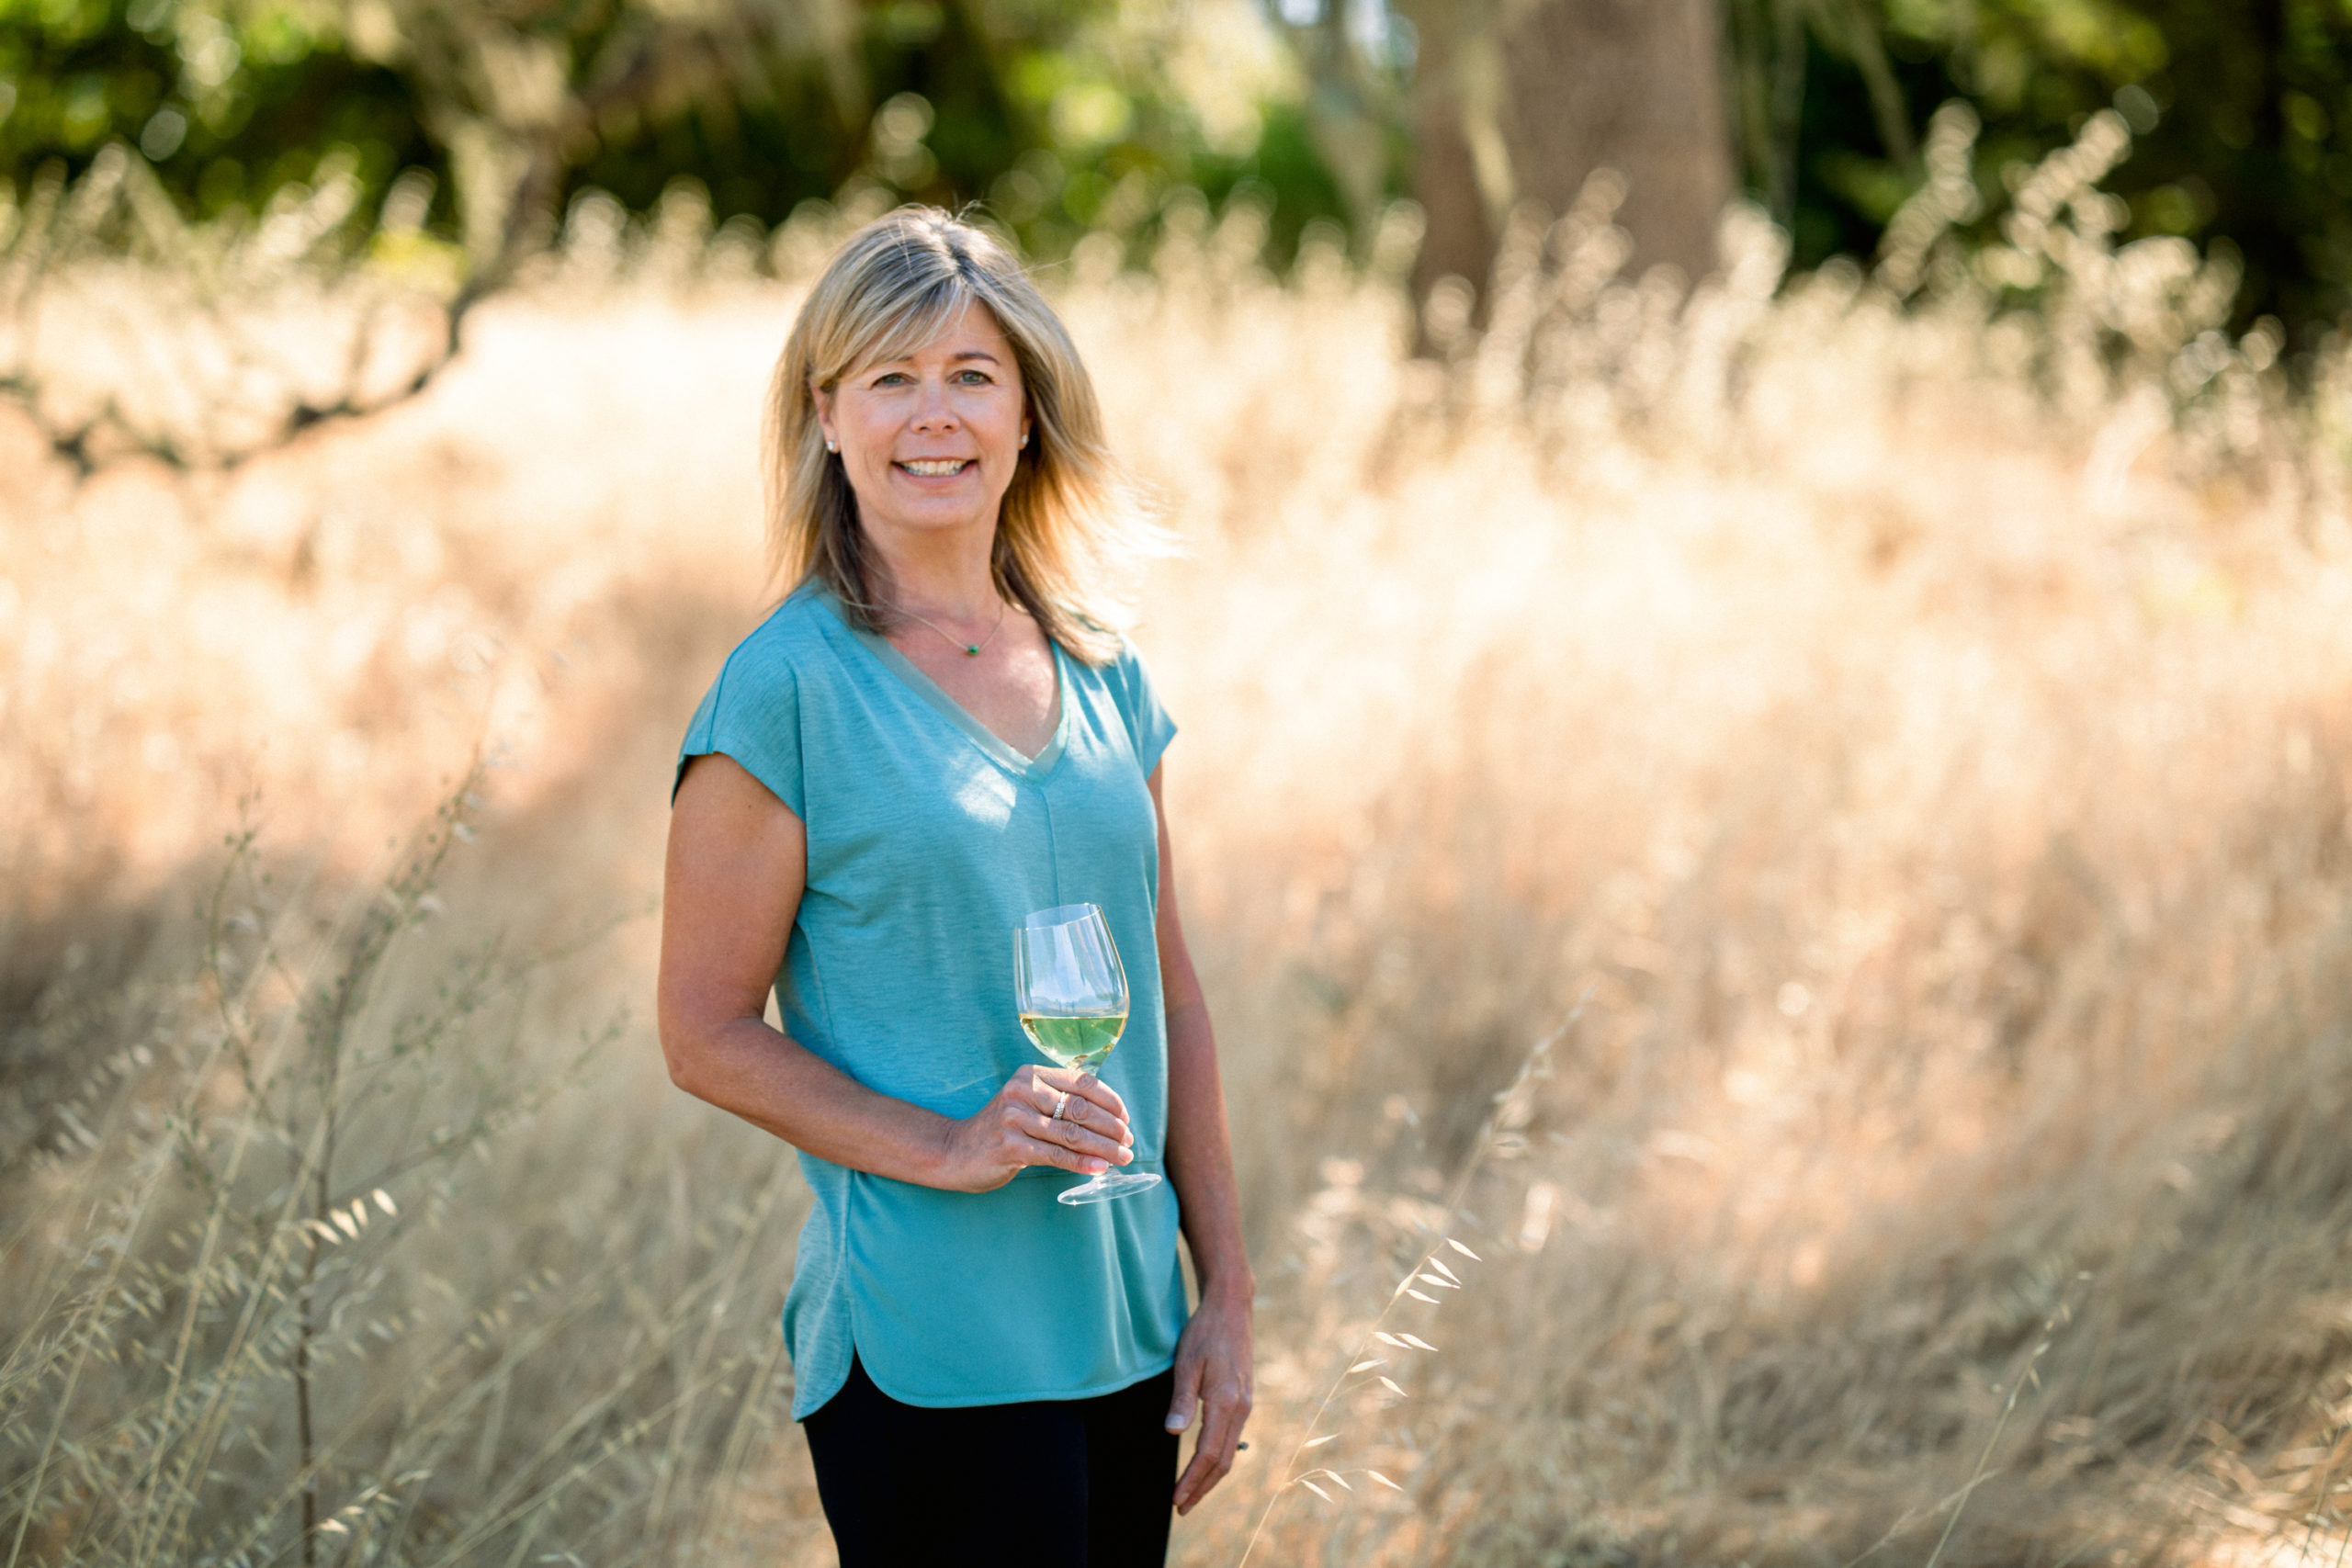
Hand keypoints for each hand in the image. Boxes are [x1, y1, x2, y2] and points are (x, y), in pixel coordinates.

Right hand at [934, 1064, 1133, 1191]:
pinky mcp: (1011, 1145)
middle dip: (1112, 1128)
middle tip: (1129, 1143)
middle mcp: (1023, 1090)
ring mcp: (1015, 1117)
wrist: (956, 1151)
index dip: (1110, 1101)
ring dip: (1104, 1148)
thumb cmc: (1003, 1129)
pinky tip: (1100, 1169)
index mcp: (1031, 1074)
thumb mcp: (1028, 1104)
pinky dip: (1082, 1163)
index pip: (1082, 1082)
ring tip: (1124, 1158)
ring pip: (1073, 1134)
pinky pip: (1057, 1155)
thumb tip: (1111, 1119)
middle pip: (1082, 1108)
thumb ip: (1060, 1102)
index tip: (1126, 1119)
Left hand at [1166, 1285, 1252, 1514]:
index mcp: (1226, 1401)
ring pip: (1230, 1451)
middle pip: (1223, 1461)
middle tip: (1181, 1508)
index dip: (1192, 1479)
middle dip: (1202, 1488)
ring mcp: (1245, 1404)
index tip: (1176, 1499)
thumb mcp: (1187, 1362)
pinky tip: (1206, 1463)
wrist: (1232, 1308)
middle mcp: (1241, 1408)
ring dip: (1211, 1476)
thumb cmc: (1204, 1332)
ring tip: (1191, 1493)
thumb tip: (1173, 1433)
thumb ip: (1182, 1399)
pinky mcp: (1244, 1399)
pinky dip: (1219, 1458)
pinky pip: (1233, 1438)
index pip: (1208, 1453)